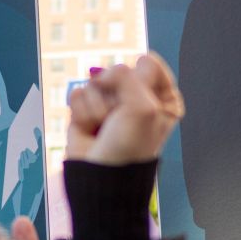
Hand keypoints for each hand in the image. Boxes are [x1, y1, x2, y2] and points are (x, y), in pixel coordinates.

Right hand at [67, 52, 183, 164]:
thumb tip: (103, 70)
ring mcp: (110, 104)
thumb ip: (127, 75)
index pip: (149, 64)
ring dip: (97, 106)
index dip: (140, 78)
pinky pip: (79, 93)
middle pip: (119, 69)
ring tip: (104, 127)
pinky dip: (81, 112)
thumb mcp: (142, 106)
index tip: (142, 99)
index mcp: (162, 99)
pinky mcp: (86, 111)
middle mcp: (137, 99)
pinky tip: (89, 129)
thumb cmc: (129, 147)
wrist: (99, 176)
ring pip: (96, 80)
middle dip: (116, 93)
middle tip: (119, 118)